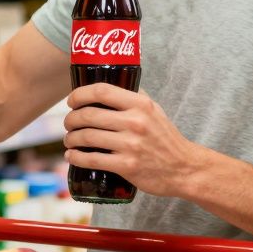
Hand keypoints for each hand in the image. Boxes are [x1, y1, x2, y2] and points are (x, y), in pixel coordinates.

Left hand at [62, 84, 206, 197]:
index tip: (71, 101)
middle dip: (71, 119)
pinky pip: (92, 159)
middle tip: (68, 123)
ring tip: (69, 139)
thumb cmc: (166, 138)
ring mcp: (130, 145)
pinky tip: (72, 156)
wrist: (184, 169)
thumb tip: (113, 82)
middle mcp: (135, 122)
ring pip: (86, 137)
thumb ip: (135, 97)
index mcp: (140, 105)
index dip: (79, 94)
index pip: (101, 91)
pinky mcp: (126, 166)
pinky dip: (76, 157)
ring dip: (70, 138)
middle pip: (88, 115)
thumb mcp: (155, 110)